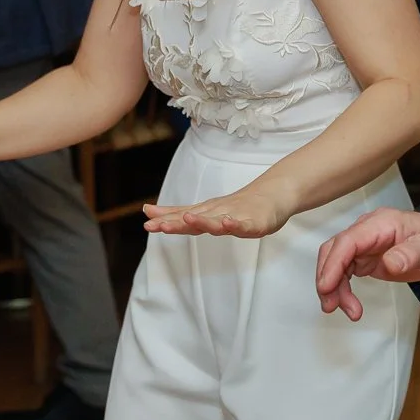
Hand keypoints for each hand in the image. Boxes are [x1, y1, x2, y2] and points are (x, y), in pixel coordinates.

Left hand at [143, 184, 294, 237]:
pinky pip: (244, 225)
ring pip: (217, 221)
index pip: (182, 216)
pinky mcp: (255, 223)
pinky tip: (227, 223)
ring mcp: (236, 216)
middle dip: (176, 223)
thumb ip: (178, 214)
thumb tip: (147, 214)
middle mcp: (218, 212)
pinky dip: (235, 224)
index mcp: (206, 212)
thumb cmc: (238, 205)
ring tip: (188, 220)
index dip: (164, 219)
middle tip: (157, 225)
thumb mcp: (206, 211)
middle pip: (194, 219)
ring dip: (203, 221)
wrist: (273, 194)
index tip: (146, 219)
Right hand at [315, 207, 419, 320]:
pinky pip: (344, 270)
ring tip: (349, 311)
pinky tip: (349, 304)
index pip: (348, 240)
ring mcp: (364, 244)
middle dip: (327, 278)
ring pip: (336, 262)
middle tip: (331, 305)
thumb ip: (410, 254)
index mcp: (381, 224)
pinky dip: (342, 288)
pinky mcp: (364, 257)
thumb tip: (390, 263)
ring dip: (334, 287)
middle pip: (335, 250)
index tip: (326, 286)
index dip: (334, 263)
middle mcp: (367, 230)